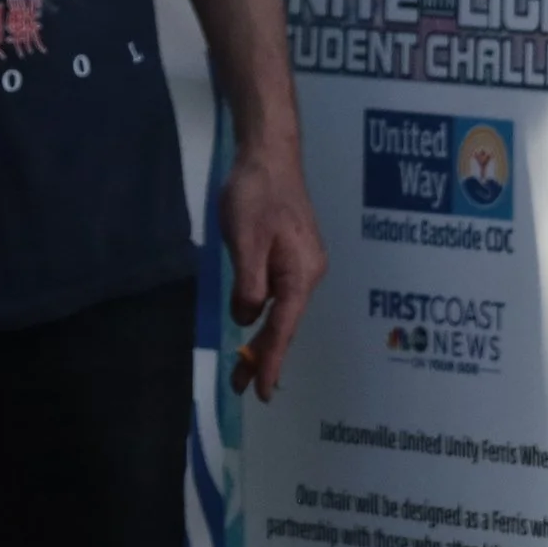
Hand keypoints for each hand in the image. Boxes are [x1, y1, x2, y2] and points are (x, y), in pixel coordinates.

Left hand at [222, 135, 327, 401]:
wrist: (269, 154)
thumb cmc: (256, 193)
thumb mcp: (245, 241)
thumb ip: (248, 284)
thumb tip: (248, 318)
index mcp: (300, 273)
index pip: (284, 327)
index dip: (272, 361)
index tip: (262, 392)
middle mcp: (308, 273)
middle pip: (285, 323)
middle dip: (263, 355)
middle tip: (239, 385)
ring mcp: (303, 263)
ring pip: (282, 310)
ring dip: (262, 335)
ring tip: (241, 364)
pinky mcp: (293, 254)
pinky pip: (280, 294)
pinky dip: (265, 312)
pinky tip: (252, 323)